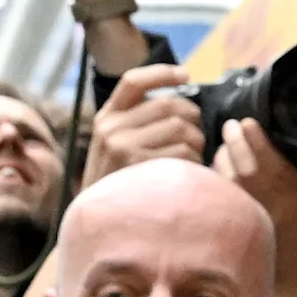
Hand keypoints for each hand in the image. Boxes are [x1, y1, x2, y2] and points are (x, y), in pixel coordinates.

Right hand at [79, 62, 203, 188]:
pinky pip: (184, 153)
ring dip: (197, 142)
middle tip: (197, 135)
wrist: (99, 223)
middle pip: (168, 105)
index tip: (186, 76)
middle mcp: (112, 128)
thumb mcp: (111, 146)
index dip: (162, 73)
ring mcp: (123, 147)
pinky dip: (195, 162)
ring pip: (181, 128)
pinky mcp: (139, 167)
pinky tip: (189, 173)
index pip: (134, 81)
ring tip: (193, 157)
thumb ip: (134, 122)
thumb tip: (178, 101)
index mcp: (106, 117)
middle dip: (193, 118)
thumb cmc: (117, 184)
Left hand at [213, 116, 296, 296]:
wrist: (295, 275)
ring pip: (219, 169)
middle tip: (233, 127)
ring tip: (228, 150)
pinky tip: (223, 172)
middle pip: (233, 154)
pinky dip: (216, 175)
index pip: (257, 147)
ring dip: (221, 155)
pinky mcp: (227, 216)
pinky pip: (214, 186)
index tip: (247, 121)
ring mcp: (240, 205)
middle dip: (231, 137)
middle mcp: (259, 194)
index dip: (249, 129)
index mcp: (285, 185)